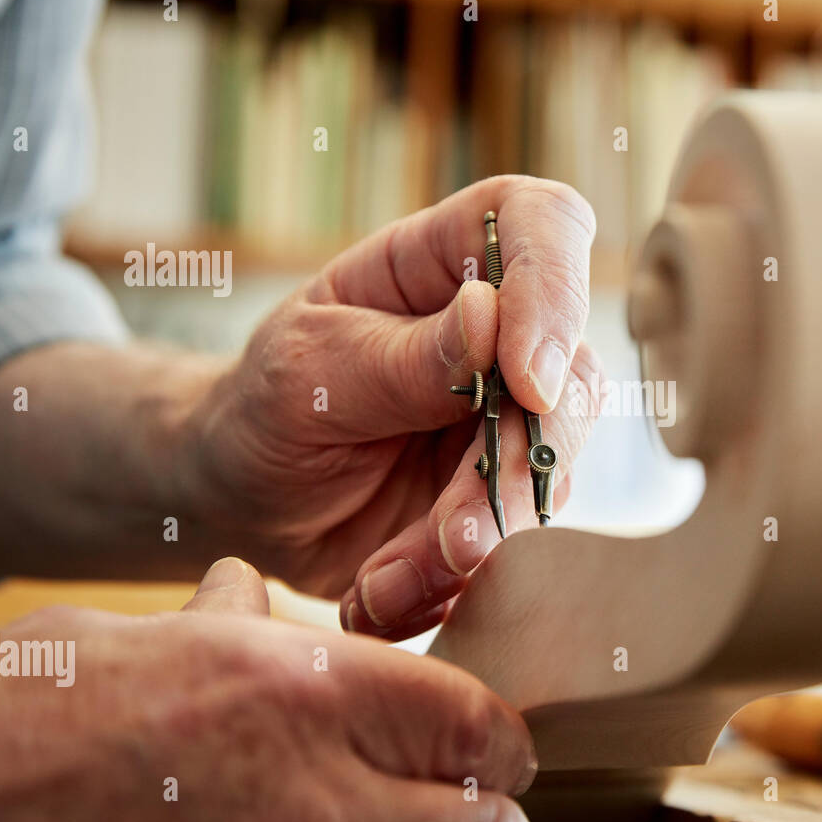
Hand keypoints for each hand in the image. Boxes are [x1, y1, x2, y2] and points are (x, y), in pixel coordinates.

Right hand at [0, 558, 535, 821]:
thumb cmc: (67, 700)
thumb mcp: (171, 633)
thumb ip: (242, 619)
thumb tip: (249, 595)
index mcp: (313, 688)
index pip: (474, 724)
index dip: (503, 738)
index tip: (502, 744)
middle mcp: (319, 782)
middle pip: (476, 816)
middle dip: (489, 808)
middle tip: (487, 800)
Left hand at [184, 176, 601, 637]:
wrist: (248, 502)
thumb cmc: (269, 405)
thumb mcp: (311, 368)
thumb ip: (402, 357)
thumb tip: (490, 317)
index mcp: (450, 262)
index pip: (545, 227)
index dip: (556, 290)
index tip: (528, 380)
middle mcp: (504, 336)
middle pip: (572, 377)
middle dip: (517, 467)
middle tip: (456, 534)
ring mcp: (514, 419)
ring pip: (552, 474)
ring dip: (481, 538)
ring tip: (391, 579)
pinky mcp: (507, 495)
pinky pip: (518, 544)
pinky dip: (453, 582)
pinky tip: (382, 594)